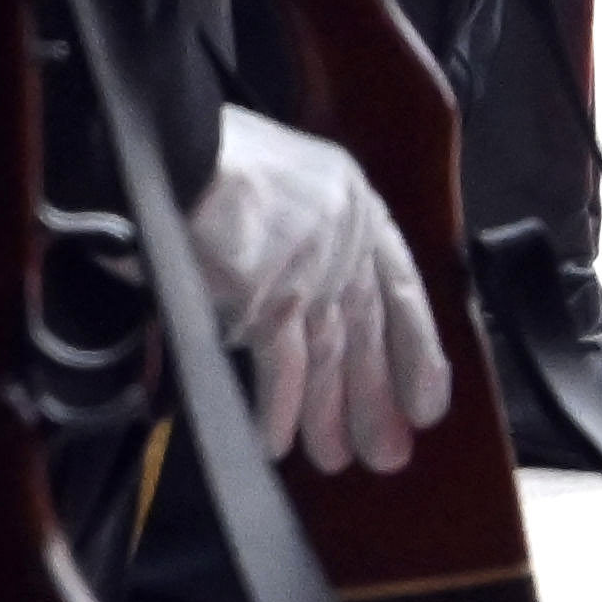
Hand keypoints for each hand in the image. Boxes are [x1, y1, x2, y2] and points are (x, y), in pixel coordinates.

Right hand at [188, 107, 446, 476]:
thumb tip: (279, 308)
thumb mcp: (277, 183)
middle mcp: (344, 232)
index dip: (417, 347)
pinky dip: (276, 407)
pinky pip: (278, 363)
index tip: (426, 396)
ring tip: (338, 458)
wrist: (174, 143)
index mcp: (351, 196)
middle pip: (367, 329)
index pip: (400, 282)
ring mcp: (312, 263)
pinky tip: (276, 443)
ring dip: (330, 412)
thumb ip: (294, 241)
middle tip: (389, 452)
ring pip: (328, 353)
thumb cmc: (210, 159)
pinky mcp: (272, 292)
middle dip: (376, 396)